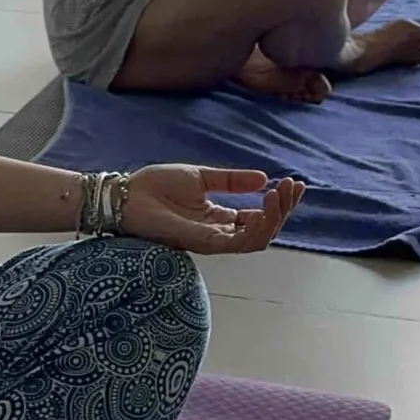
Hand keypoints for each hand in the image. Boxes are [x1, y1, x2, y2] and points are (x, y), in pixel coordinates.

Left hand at [122, 165, 303, 254]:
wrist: (126, 194)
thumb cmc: (155, 187)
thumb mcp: (200, 177)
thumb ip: (231, 181)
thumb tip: (264, 178)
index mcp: (218, 218)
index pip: (257, 218)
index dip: (278, 204)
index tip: (293, 183)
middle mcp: (218, 233)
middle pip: (263, 230)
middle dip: (283, 210)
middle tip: (294, 186)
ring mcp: (212, 240)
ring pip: (256, 240)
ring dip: (275, 218)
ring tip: (281, 194)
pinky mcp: (203, 242)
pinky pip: (239, 243)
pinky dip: (258, 226)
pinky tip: (266, 204)